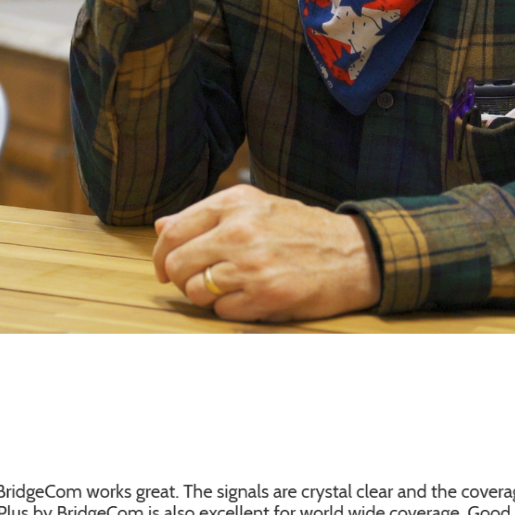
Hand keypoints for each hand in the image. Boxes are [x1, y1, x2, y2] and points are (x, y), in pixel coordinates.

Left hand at [153, 185, 380, 321]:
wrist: (353, 254)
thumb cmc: (300, 229)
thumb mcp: (255, 206)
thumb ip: (206, 215)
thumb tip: (161, 227)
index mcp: (235, 203)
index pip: (174, 231)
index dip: (161, 255)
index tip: (164, 267)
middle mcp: (240, 230)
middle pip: (177, 264)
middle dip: (179, 278)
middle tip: (195, 281)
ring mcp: (252, 264)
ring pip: (195, 290)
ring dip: (205, 295)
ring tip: (229, 288)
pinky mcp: (265, 295)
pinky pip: (221, 311)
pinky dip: (229, 309)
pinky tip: (249, 297)